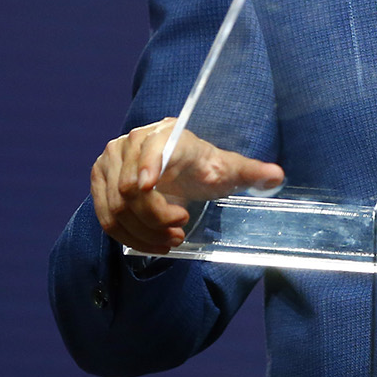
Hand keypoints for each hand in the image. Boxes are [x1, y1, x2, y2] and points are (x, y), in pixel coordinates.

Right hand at [90, 117, 284, 254]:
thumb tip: (277, 176)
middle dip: (155, 217)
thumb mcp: (228, 170)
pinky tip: (152, 243)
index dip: (146, 165)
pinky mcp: (99, 180)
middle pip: (132, 188)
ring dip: (143, 232)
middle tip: (180, 232)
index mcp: (166, 133)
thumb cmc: (203, 166)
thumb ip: (251, 172)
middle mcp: (132, 141)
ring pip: (117, 207)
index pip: (150, 148)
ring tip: (172, 240)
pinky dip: (128, 236)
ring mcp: (110, 160)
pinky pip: (105, 216)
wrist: (177, 167)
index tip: (147, 186)